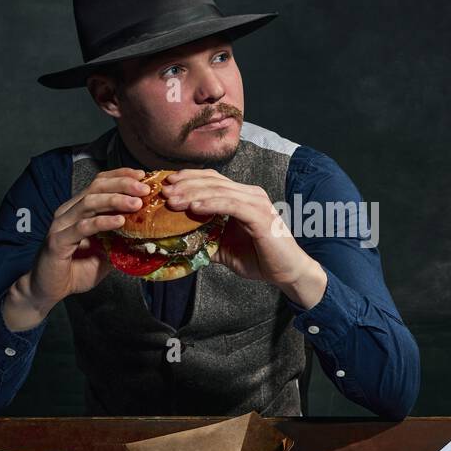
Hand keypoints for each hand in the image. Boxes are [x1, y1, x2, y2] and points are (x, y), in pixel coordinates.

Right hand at [4, 167, 152, 329]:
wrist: (47, 289)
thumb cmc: (75, 270)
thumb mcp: (105, 253)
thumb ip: (120, 240)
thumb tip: (147, 234)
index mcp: (78, 209)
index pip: (99, 183)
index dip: (120, 176)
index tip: (142, 176)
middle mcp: (68, 212)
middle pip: (96, 188)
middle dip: (123, 184)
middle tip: (145, 188)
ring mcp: (61, 225)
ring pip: (89, 203)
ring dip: (115, 200)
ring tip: (137, 203)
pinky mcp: (57, 241)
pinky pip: (82, 227)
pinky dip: (102, 222)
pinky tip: (119, 221)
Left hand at [160, 169, 326, 307]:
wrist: (288, 272)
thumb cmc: (260, 259)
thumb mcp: (225, 248)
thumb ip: (207, 239)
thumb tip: (179, 242)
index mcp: (243, 197)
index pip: (212, 180)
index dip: (189, 178)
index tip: (166, 184)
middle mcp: (251, 194)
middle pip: (213, 181)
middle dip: (185, 184)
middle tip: (162, 192)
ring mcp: (257, 203)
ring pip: (219, 191)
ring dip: (192, 194)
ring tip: (172, 201)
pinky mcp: (260, 216)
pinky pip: (231, 205)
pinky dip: (210, 205)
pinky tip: (193, 208)